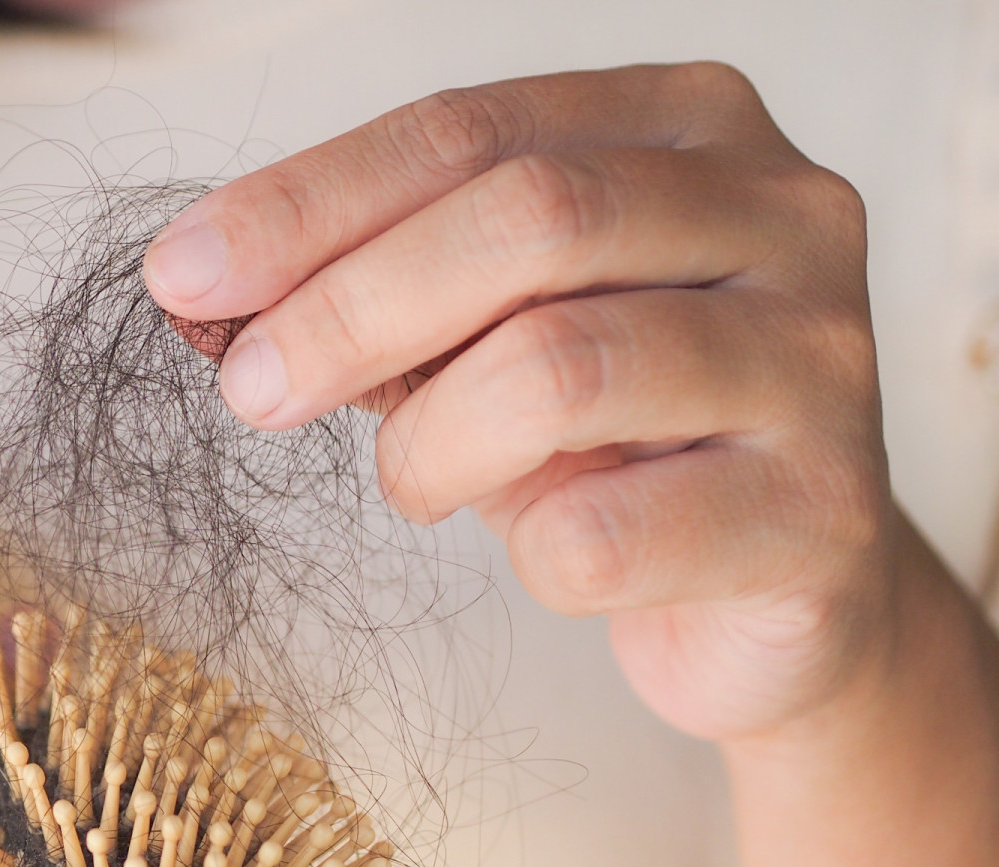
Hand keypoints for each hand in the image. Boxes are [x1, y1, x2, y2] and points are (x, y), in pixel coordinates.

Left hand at [146, 62, 894, 742]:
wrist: (776, 596)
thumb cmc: (611, 440)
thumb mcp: (485, 335)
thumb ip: (375, 290)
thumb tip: (201, 287)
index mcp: (687, 126)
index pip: (470, 130)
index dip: (309, 202)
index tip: (183, 275)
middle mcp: (785, 211)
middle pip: (528, 220)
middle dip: (350, 307)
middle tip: (251, 390)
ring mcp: (823, 358)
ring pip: (562, 368)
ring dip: (431, 444)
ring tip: (417, 481)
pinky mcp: (827, 513)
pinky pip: (608, 533)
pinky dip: (529, 556)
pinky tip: (546, 551)